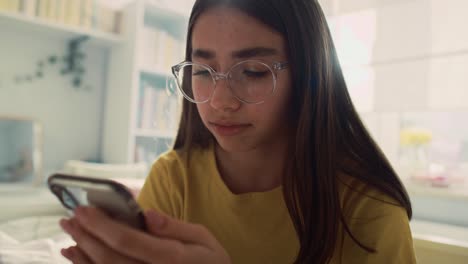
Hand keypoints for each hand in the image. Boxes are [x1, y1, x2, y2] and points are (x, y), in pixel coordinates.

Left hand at [60, 207, 230, 263]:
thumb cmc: (209, 261)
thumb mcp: (202, 239)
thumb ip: (175, 227)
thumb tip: (147, 214)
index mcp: (171, 259)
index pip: (128, 241)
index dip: (102, 225)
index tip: (84, 210)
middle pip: (109, 258)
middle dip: (86, 236)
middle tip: (71, 218)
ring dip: (81, 253)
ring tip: (69, 232)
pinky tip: (75, 254)